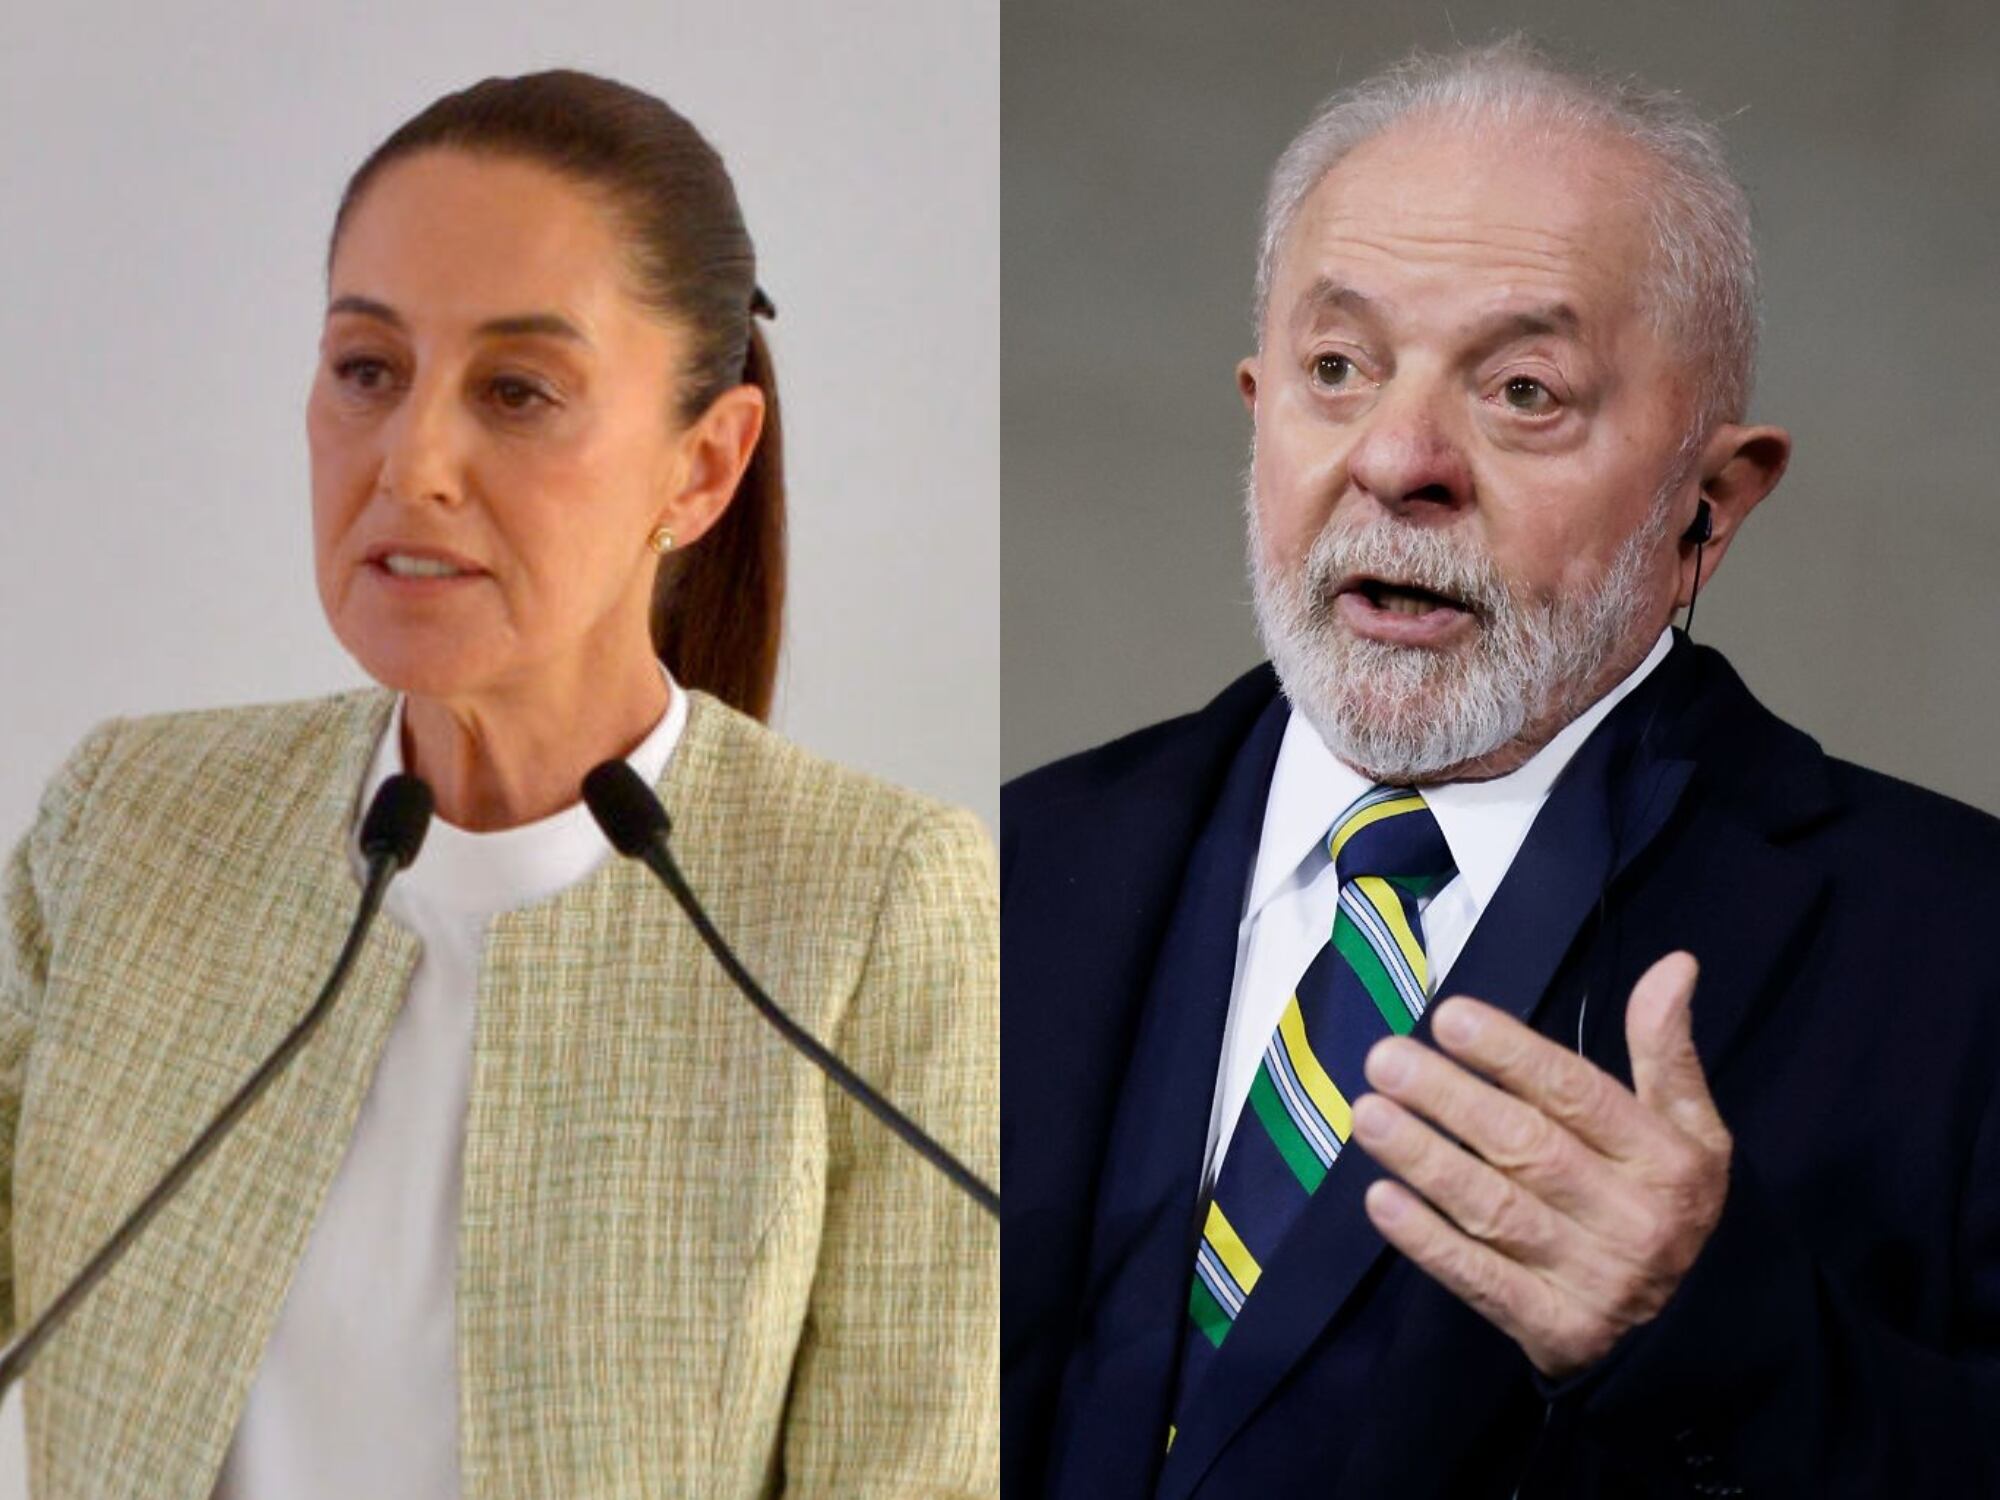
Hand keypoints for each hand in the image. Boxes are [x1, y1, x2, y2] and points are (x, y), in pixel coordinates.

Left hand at [1349, 951, 1731, 1380]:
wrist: (1691, 1333)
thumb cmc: (1670, 1204)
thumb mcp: (1690, 1129)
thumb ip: (1667, 1051)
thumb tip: (1675, 964)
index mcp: (1666, 1160)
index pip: (1579, 1096)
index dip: (1512, 1055)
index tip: (1450, 1017)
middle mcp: (1633, 1219)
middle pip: (1528, 1148)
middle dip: (1450, 1099)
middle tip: (1385, 1058)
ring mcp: (1593, 1279)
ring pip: (1495, 1210)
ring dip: (1425, 1159)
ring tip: (1367, 1112)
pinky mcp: (1554, 1329)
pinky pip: (1481, 1279)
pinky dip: (1428, 1241)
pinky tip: (1381, 1199)